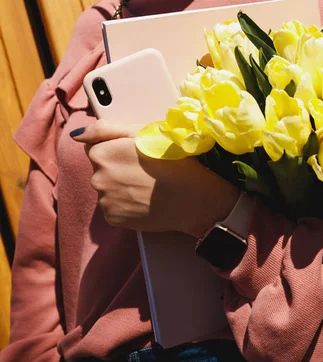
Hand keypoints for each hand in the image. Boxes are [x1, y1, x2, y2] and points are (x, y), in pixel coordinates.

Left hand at [71, 121, 239, 236]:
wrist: (194, 197)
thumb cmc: (174, 160)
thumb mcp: (143, 132)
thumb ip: (104, 129)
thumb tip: (77, 135)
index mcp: (101, 153)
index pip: (95, 149)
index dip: (118, 151)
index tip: (138, 156)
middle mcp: (97, 178)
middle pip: (101, 171)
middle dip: (118, 171)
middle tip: (147, 173)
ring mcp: (104, 201)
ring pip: (108, 191)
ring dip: (122, 189)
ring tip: (149, 188)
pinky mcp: (114, 219)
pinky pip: (115, 209)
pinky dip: (127, 206)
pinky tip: (146, 202)